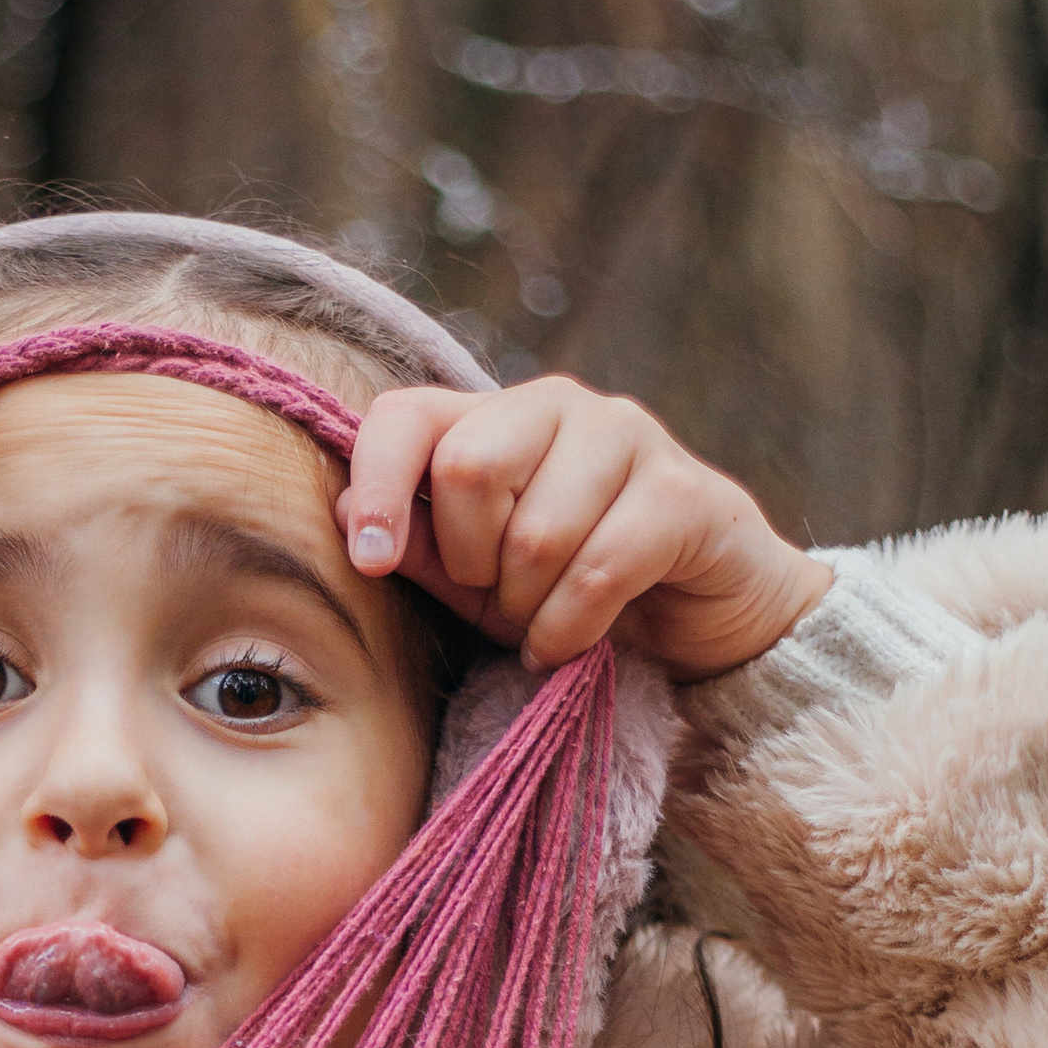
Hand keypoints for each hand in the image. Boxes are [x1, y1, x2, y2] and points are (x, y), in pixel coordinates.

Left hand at [336, 376, 833, 676]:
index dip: (377, 487)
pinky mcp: (685, 492)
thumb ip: (417, 549)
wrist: (703, 621)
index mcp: (495, 416)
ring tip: (547, 622)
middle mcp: (560, 405)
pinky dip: (572, 628)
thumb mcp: (478, 585)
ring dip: (529, 607)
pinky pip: (598, 570)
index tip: (370, 562)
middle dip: (473, 564)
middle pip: (468, 471)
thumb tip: (344, 515)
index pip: (405, 415)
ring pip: (535, 533)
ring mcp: (628, 437)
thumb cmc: (574, 595)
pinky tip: (574, 642)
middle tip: (501, 598)